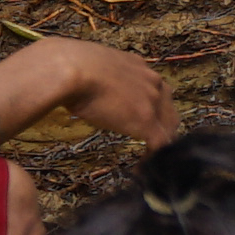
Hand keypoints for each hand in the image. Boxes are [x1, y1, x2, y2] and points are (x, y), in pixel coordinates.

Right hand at [5, 37, 179, 148]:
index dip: (150, 107)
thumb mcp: (88, 65)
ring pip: (168, 126)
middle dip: (161, 126)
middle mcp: (151, 81)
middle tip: (149, 143)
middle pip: (168, 108)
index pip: (154, 89)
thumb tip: (81, 84)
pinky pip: (160, 144)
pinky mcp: (146, 120)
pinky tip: (140, 170)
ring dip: (159, 143)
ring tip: (146, 159)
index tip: (137, 119)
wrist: (69, 68)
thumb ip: (96, 75)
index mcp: (137, 66)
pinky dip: (152, 159)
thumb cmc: (66, 65)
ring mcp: (152, 101)